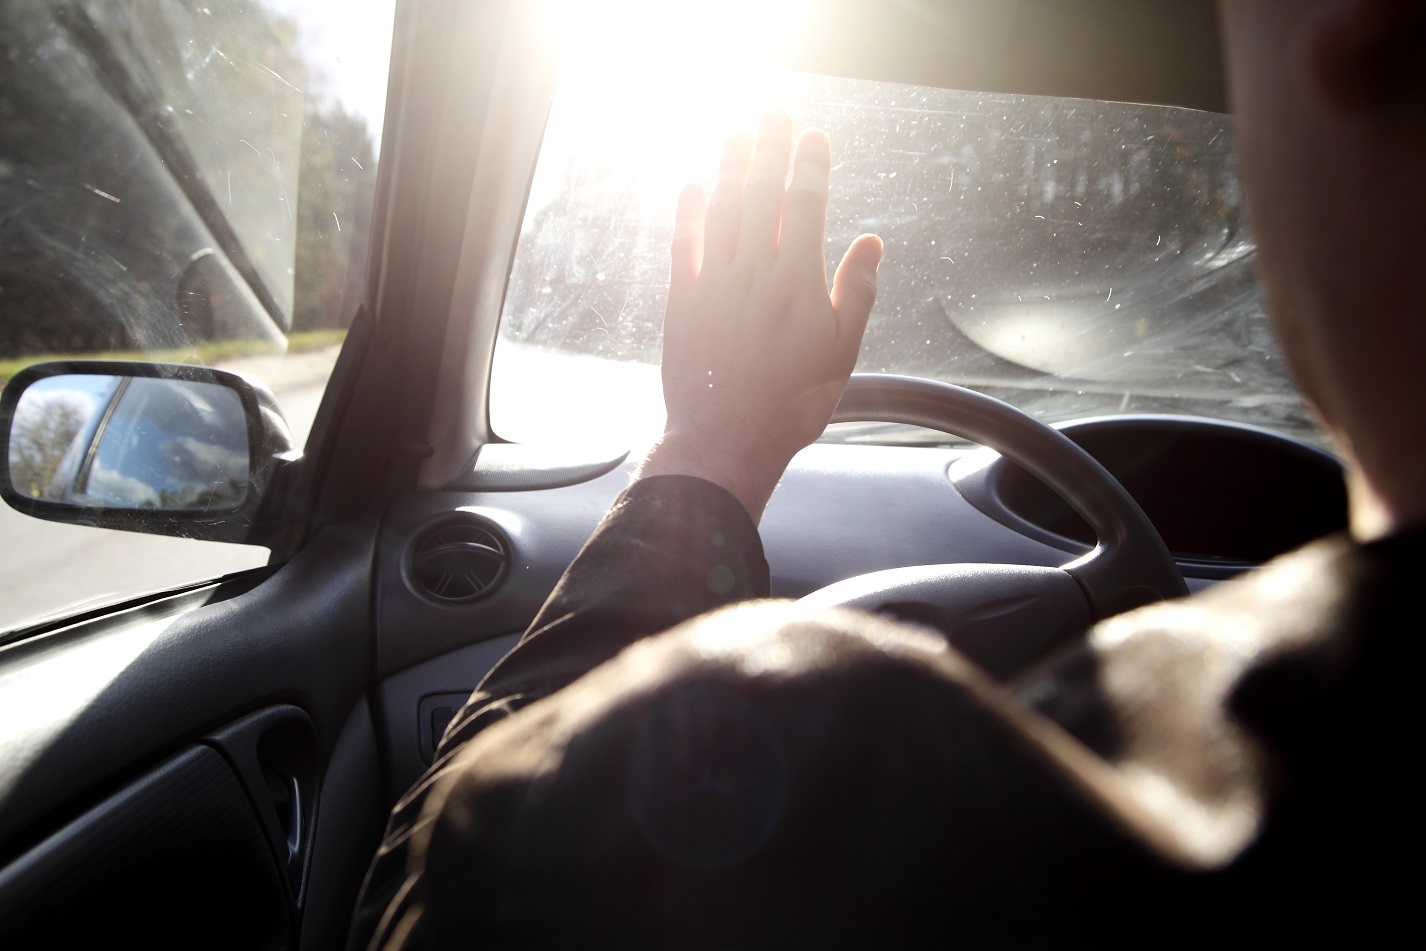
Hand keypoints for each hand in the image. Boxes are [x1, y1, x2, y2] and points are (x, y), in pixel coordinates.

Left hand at [640, 111, 882, 519]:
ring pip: (723, 209)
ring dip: (730, 166)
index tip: (814, 137)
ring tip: (737, 133)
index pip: (806, 205)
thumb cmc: (791, 404)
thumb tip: (871, 242)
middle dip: (770, 149)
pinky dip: (688, 211)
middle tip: (774, 114)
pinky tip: (693, 185)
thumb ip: (856, 294)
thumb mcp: (841, 354)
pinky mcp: (683, 301)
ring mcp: (714, 283)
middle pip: (762, 194)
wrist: (725, 441)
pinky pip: (684, 244)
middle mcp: (754, 272)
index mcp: (798, 282)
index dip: (810, 166)